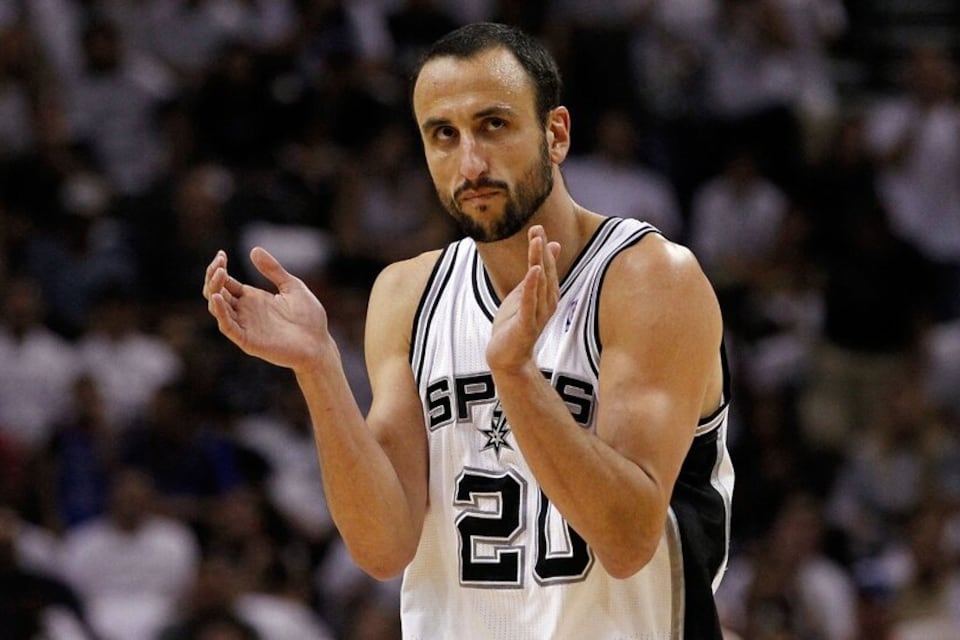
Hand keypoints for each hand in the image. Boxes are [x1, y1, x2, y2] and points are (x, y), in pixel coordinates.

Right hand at [203, 247, 332, 371]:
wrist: (319, 344)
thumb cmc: (309, 318)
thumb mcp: (292, 286)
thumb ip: (273, 270)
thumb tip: (254, 249)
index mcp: (253, 298)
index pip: (225, 283)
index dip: (219, 269)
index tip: (221, 254)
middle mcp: (245, 311)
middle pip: (217, 293)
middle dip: (213, 277)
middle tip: (219, 263)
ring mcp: (245, 326)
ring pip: (217, 308)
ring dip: (214, 290)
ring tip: (219, 274)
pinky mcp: (247, 340)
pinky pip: (227, 326)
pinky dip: (220, 312)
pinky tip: (218, 297)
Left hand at [486, 226, 560, 372]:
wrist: (506, 358)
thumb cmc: (514, 326)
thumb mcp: (525, 294)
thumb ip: (536, 274)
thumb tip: (551, 246)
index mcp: (547, 297)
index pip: (547, 269)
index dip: (543, 249)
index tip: (538, 229)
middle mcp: (547, 304)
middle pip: (546, 273)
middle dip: (542, 251)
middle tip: (537, 229)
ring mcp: (538, 315)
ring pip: (540, 284)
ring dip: (539, 261)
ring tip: (537, 242)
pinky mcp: (526, 325)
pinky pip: (530, 303)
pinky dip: (532, 286)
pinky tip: (533, 270)